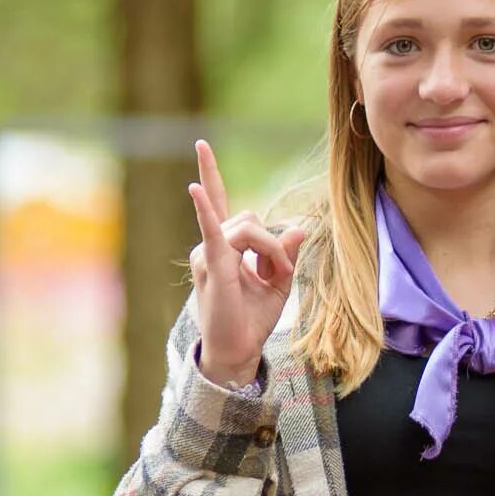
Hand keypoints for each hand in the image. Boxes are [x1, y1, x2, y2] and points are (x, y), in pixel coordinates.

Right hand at [188, 140, 303, 387]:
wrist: (239, 350)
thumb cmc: (253, 319)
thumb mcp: (279, 283)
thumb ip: (286, 255)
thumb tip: (300, 230)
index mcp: (225, 247)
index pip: (218, 203)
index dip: (210, 174)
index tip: (202, 145)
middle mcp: (211, 246)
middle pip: (250, 218)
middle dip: (273, 242)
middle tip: (281, 271)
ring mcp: (208, 255)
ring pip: (249, 227)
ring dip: (271, 250)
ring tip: (275, 277)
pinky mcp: (212, 267)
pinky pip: (214, 233)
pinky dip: (205, 211)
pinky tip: (195, 190)